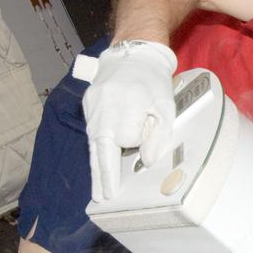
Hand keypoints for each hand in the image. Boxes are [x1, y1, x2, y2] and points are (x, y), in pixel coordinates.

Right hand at [82, 40, 178, 201]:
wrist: (134, 54)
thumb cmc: (153, 82)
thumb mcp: (165, 105)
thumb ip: (158, 133)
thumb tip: (146, 160)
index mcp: (126, 106)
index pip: (127, 140)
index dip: (137, 144)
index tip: (143, 137)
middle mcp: (104, 108)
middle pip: (102, 149)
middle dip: (105, 175)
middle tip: (104, 197)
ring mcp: (92, 106)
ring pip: (94, 144)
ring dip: (97, 168)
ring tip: (98, 191)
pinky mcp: (87, 104)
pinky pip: (92, 132)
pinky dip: (96, 150)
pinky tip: (98, 166)